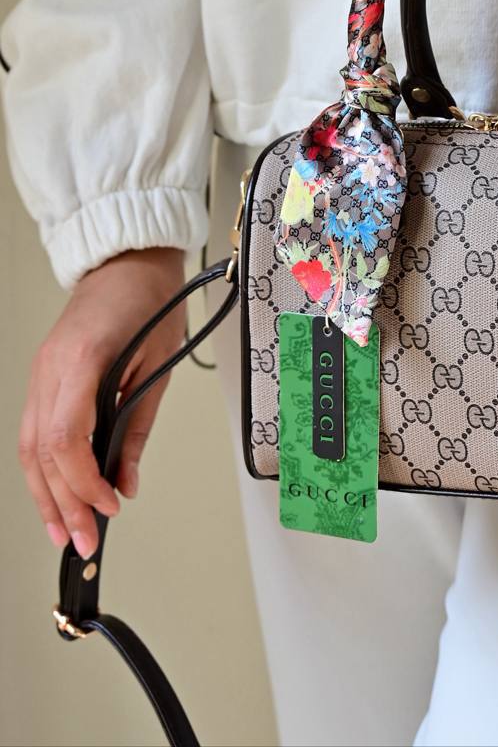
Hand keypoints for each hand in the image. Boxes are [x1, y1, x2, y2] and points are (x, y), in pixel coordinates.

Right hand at [18, 247, 186, 558]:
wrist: (129, 263)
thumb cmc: (151, 302)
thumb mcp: (159, 364)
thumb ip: (139, 427)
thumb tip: (127, 482)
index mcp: (82, 361)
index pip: (65, 440)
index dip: (83, 483)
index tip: (107, 507)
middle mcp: (51, 369)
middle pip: (41, 453)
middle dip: (61, 504)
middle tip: (81, 544)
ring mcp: (41, 372)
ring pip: (28, 447)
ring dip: (44, 495)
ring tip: (62, 533)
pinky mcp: (43, 375)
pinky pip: (34, 430)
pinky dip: (43, 468)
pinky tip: (55, 494)